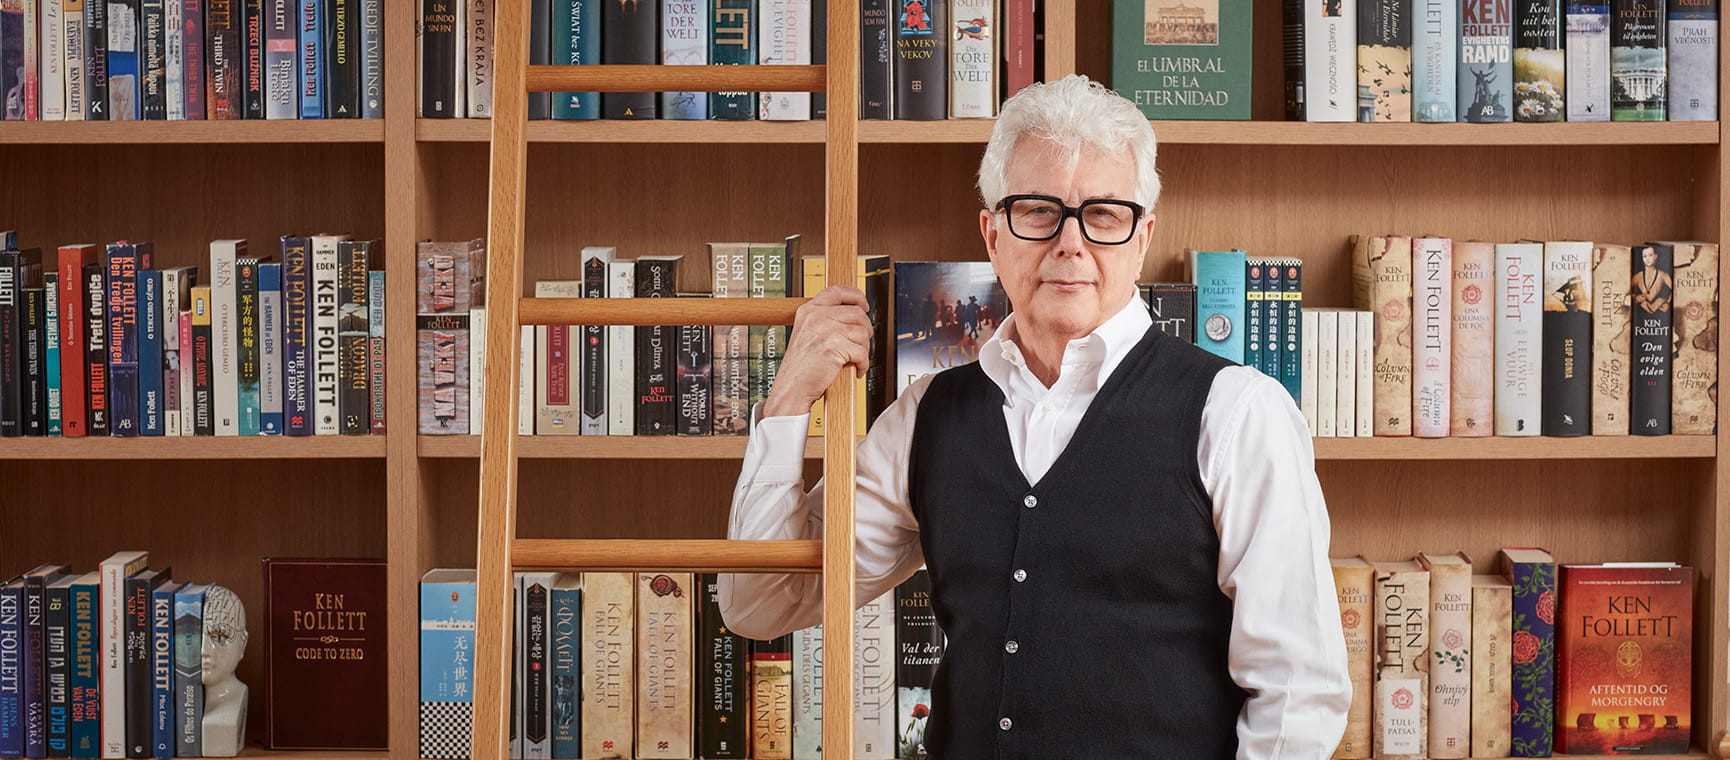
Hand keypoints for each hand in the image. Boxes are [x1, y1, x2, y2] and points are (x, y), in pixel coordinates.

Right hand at [761, 286, 872, 418]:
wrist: (791, 388)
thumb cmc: (801, 367)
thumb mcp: (807, 334)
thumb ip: (825, 320)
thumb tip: (856, 314)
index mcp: (809, 311)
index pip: (837, 291)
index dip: (856, 296)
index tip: (864, 305)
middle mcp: (816, 317)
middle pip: (857, 313)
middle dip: (865, 329)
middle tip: (861, 343)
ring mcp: (824, 331)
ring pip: (862, 333)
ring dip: (864, 349)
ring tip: (855, 359)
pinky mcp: (833, 348)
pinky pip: (861, 352)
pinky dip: (863, 363)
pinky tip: (856, 369)